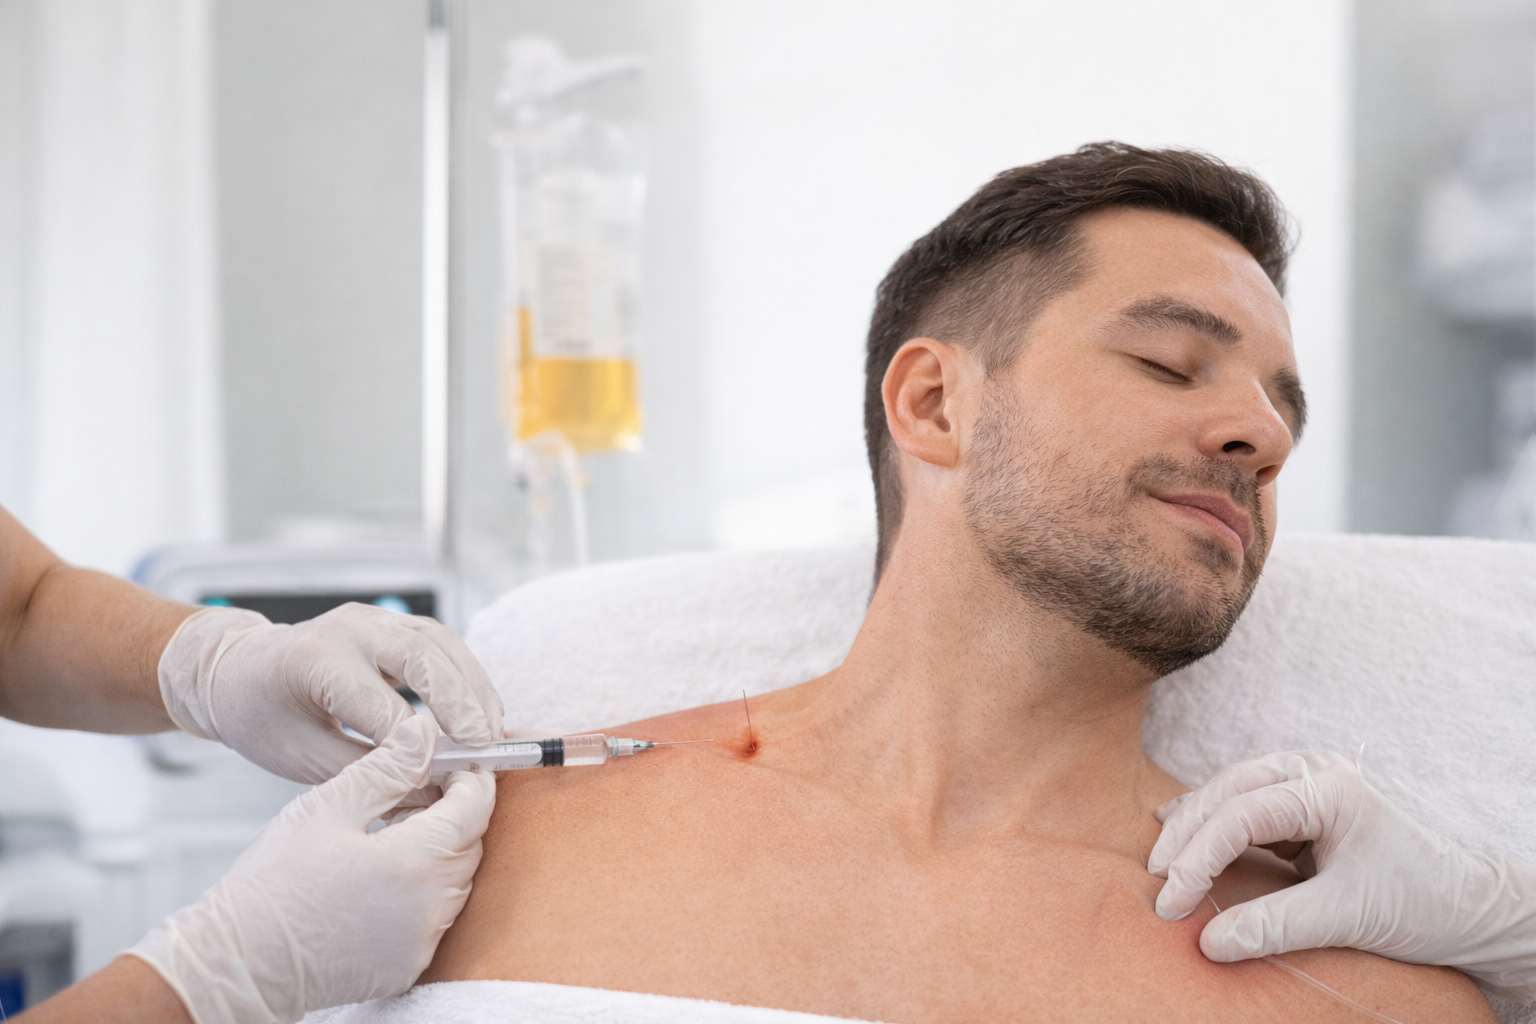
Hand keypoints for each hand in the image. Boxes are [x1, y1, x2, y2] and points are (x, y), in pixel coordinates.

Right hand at [128, 715, 496, 1023]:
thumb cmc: (272, 884)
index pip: (475, 809)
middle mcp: (429, 908)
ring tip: (396, 830)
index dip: (471, 779)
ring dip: (440, 852)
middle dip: (455, 813)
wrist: (237, 962)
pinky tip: (386, 875)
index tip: (454, 764)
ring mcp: (421, 942)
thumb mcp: (326, 808)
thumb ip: (386, 769)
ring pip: (456, 881)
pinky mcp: (407, 966)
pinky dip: (424, 891)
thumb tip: (425, 733)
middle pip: (469, 845)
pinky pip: (435, 917)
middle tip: (418, 792)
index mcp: (415, 862)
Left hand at [158, 603, 502, 782]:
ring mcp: (373, 619)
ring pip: (441, 643)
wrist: (237, 671)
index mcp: (314, 661)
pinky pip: (440, 643)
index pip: (381, 706)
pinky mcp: (391, 623)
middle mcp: (348, 629)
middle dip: (461, 703)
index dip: (417, 745)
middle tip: (484, 746)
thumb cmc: (263, 718)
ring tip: (492, 730)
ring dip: (473, 686)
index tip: (445, 777)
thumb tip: (429, 787)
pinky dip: (466, 675)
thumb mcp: (302, 758)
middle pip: (422, 656)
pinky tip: (480, 709)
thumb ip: (367, 772)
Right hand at [1147, 750, 1535, 1001]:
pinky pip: (1240, 806)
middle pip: (1227, 790)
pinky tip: (1177, 830)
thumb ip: (1275, 926)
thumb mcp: (1346, 917)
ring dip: (1191, 825)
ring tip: (1159, 861)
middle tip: (1156, 879)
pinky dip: (1207, 822)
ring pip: (1228, 792)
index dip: (1199, 856)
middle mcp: (1312, 774)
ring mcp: (1305, 786)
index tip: (1173, 900)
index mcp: (1328, 787)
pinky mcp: (1299, 808)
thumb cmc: (1418, 903)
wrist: (1465, 908)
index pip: (1242, 813)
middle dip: (1186, 834)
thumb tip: (1209, 942)